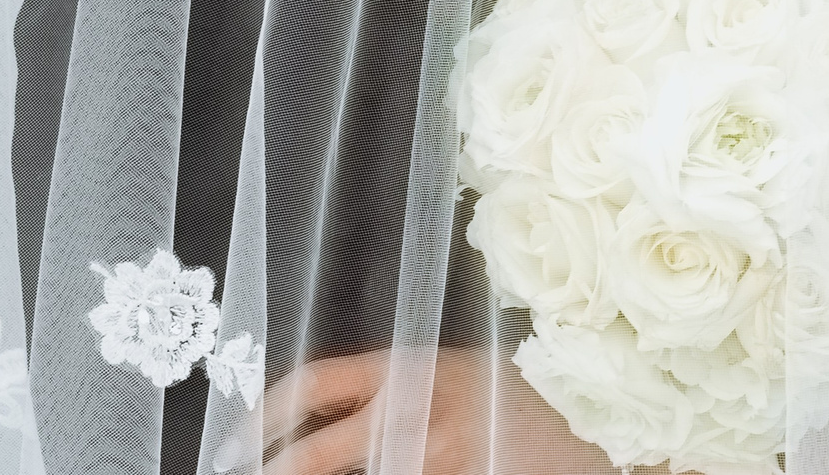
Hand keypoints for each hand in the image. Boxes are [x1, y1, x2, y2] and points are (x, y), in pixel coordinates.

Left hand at [253, 347, 608, 474]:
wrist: (596, 424)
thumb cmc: (526, 400)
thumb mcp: (461, 374)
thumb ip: (399, 390)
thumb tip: (325, 424)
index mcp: (411, 364)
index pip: (313, 382)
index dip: (261, 418)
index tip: (232, 447)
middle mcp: (416, 408)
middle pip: (315, 454)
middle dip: (275, 473)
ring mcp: (436, 456)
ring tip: (327, 473)